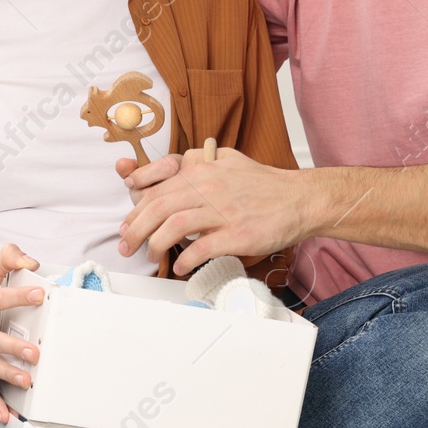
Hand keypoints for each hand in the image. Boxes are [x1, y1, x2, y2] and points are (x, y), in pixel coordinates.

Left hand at [117, 147, 312, 273]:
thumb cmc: (264, 185)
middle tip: (127, 246)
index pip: (156, 188)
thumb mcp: (228, 160)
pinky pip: (201, 249)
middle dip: (135, 230)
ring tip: (151, 256)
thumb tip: (175, 166)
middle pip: (158, 207)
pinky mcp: (237, 233)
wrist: (300, 199)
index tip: (127, 224)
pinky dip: (185, 261)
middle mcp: (209, 187)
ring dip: (155, 245)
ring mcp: (223, 211)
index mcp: (202, 170)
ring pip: (173, 226)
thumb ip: (199, 162)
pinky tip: (180, 267)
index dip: (135, 209)